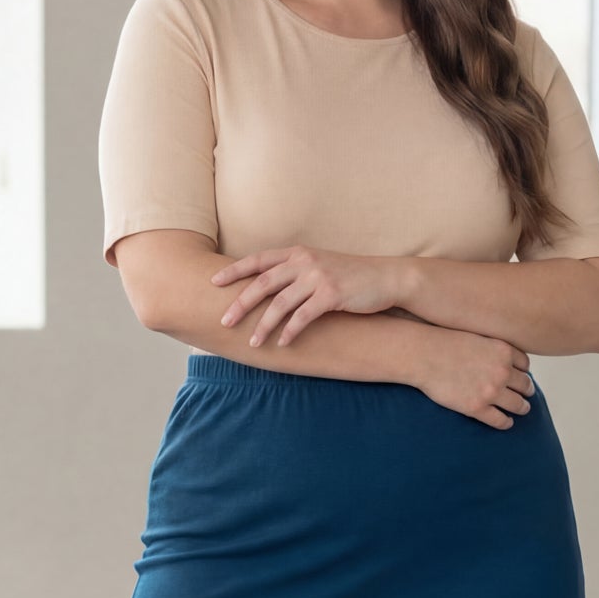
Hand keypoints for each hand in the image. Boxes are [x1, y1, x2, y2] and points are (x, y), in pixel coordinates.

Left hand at [210, 244, 407, 347]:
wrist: (385, 278)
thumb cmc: (350, 277)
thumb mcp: (319, 266)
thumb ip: (295, 273)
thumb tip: (268, 289)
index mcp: (298, 253)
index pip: (259, 260)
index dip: (234, 271)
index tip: (213, 281)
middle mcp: (304, 261)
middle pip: (263, 283)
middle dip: (241, 303)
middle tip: (224, 321)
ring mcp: (318, 277)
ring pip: (281, 303)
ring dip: (264, 325)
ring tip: (253, 342)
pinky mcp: (332, 295)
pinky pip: (303, 317)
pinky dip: (290, 332)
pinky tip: (282, 344)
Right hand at [412, 327, 536, 428]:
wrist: (423, 355)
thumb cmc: (444, 342)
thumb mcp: (476, 335)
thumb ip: (493, 346)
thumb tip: (501, 357)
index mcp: (504, 351)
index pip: (525, 366)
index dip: (523, 372)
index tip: (520, 376)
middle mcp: (502, 372)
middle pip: (526, 385)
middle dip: (526, 390)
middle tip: (526, 394)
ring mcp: (491, 391)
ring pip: (518, 405)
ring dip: (522, 408)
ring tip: (521, 409)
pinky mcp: (477, 408)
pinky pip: (500, 420)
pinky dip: (506, 423)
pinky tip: (506, 422)